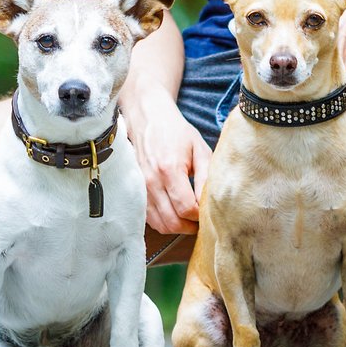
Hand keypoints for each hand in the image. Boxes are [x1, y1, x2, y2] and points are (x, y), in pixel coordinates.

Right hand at [131, 93, 211, 234]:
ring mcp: (141, 188)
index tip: (208, 212)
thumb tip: (209, 203)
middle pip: (172, 222)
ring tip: (190, 220)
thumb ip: (205, 178)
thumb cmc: (175, 132)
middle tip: (202, 222)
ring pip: (160, 224)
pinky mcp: (136, 191)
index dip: (200, 216)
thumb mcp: (199, 149)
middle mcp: (151, 182)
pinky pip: (150, 218)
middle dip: (190, 227)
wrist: (147, 118)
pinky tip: (175, 213)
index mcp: (169, 169)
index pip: (186, 208)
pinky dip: (164, 222)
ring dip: (177, 227)